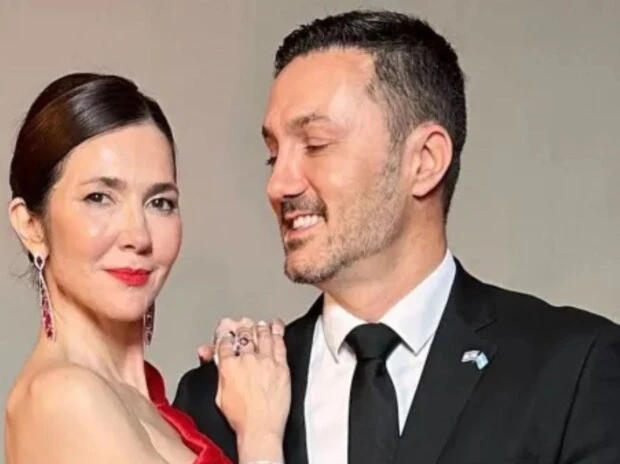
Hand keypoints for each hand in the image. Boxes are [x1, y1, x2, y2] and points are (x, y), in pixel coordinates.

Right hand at [213, 317, 289, 462]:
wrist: (260, 428)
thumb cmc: (241, 418)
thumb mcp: (220, 395)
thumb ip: (219, 373)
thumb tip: (217, 361)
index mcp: (228, 366)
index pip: (224, 341)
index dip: (225, 334)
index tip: (227, 331)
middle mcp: (246, 359)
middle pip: (244, 334)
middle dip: (242, 327)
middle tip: (244, 323)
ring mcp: (265, 361)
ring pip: (262, 334)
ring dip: (260, 327)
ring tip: (260, 324)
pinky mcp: (281, 365)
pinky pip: (279, 343)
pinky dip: (277, 331)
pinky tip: (276, 326)